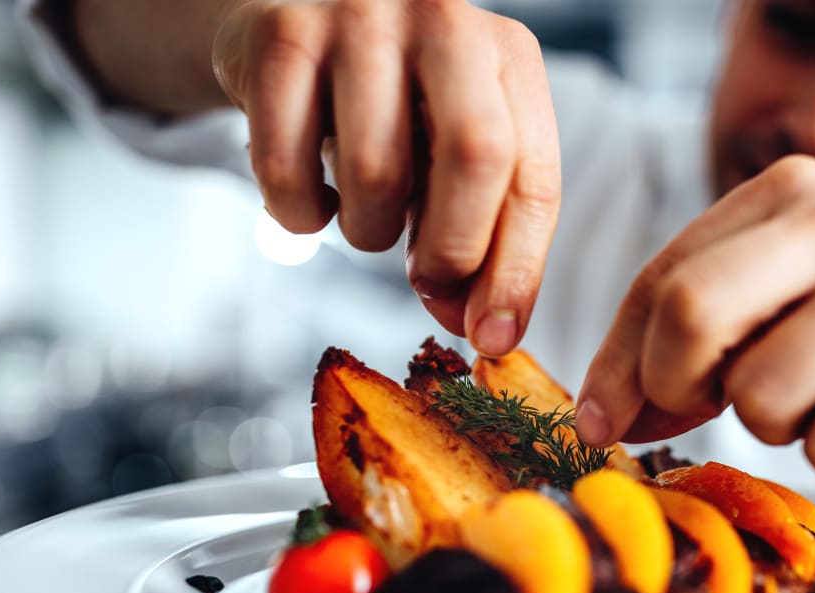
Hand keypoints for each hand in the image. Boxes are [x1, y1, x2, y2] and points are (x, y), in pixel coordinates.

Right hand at [212, 0, 560, 354]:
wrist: (292, 27)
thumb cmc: (392, 110)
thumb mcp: (451, 166)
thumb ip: (478, 242)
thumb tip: (483, 331)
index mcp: (509, 57)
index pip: (533, 178)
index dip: (517, 272)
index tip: (493, 338)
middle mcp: (445, 22)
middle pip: (475, 156)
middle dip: (452, 249)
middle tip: (426, 281)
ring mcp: (361, 18)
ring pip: (375, 173)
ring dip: (366, 231)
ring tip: (363, 212)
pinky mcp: (281, 35)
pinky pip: (288, 169)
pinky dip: (299, 212)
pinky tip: (310, 195)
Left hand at [575, 156, 814, 480]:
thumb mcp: (800, 277)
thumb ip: (708, 324)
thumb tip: (613, 414)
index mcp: (790, 191)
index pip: (661, 277)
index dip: (616, 360)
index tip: (600, 419)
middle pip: (690, 315)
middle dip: (673, 386)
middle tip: (703, 408)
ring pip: (760, 399)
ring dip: (775, 425)